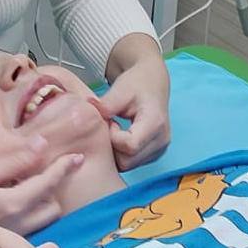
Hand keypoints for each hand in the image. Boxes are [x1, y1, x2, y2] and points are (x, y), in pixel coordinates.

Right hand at [0, 137, 82, 247]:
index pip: (47, 185)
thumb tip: (43, 145)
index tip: (78, 157)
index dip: (64, 168)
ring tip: (29, 186)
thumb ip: (13, 161)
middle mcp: (13, 228)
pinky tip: (12, 204)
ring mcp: (4, 241)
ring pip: (40, 223)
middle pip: (51, 208)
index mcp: (9, 205)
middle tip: (48, 169)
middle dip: (54, 189)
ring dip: (43, 205)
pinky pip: (25, 232)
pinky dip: (28, 217)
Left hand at [99, 57, 169, 171]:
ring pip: (128, 165)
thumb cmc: (137, 84)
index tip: (110, 121)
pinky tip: (120, 136)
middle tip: (109, 126)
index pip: (129, 146)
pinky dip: (121, 153)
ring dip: (116, 151)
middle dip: (112, 146)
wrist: (152, 83)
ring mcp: (159, 150)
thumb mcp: (121, 89)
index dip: (113, 137)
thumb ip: (106, 104)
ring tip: (115, 130)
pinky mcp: (154, 154)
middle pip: (128, 160)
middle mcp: (161, 141)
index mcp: (155, 124)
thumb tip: (86, 112)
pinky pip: (132, 163)